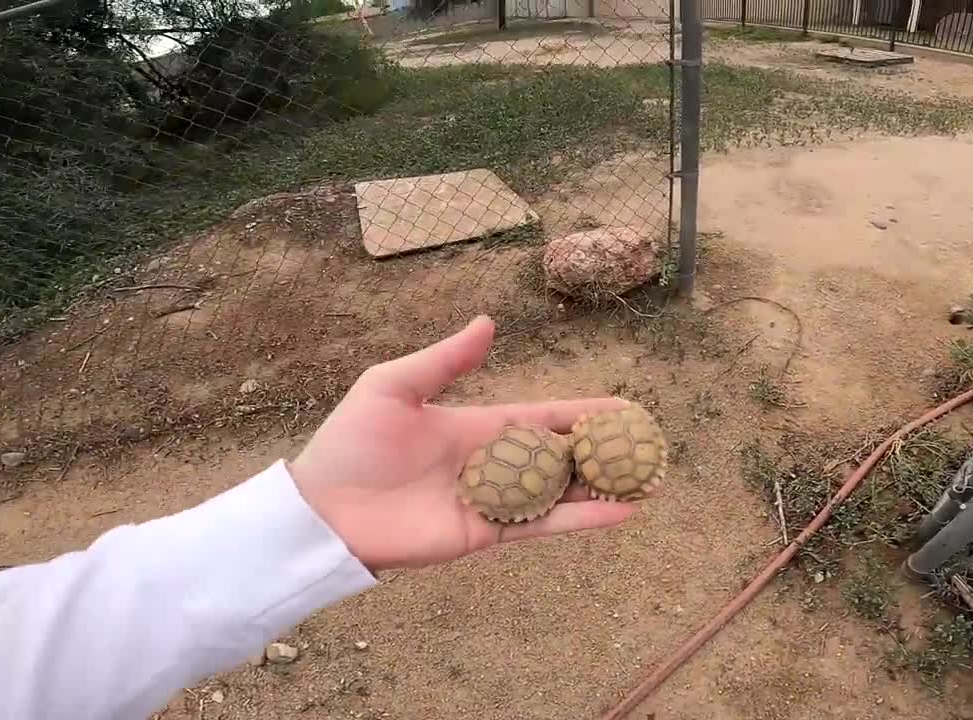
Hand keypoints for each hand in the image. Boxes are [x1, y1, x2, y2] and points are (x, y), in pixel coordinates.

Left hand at [287, 315, 636, 571]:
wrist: (323, 510)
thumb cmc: (351, 444)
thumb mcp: (393, 385)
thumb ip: (445, 360)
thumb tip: (488, 322)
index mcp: (477, 426)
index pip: (544, 417)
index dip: (584, 413)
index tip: (624, 410)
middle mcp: (493, 464)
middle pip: (562, 457)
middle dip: (604, 454)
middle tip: (649, 450)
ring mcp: (493, 501)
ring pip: (561, 492)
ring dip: (603, 488)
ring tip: (648, 483)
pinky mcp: (486, 534)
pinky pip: (543, 524)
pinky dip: (582, 521)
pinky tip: (621, 513)